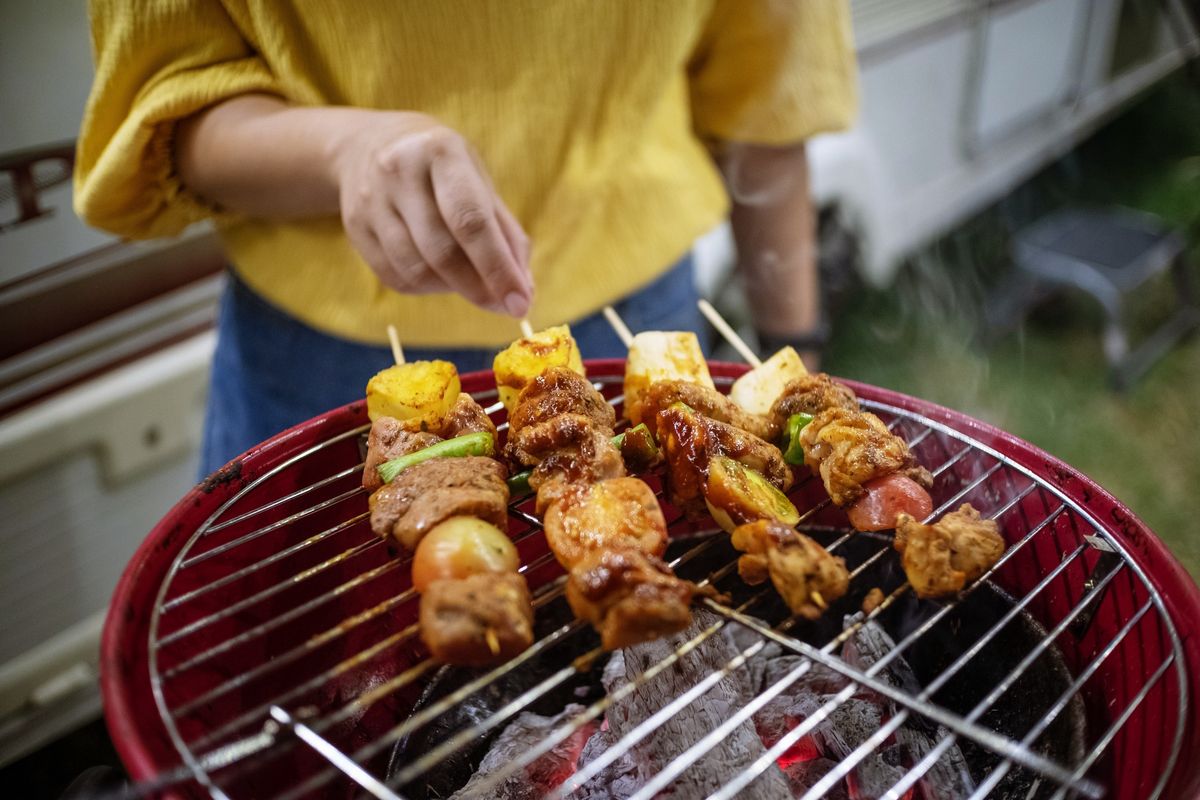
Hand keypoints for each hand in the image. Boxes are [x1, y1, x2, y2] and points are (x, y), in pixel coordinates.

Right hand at [330, 112, 532, 316]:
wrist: (368, 145)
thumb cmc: (441, 169)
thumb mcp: (479, 181)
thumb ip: (506, 233)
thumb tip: (524, 290)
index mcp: (441, 152)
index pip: (471, 220)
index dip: (498, 268)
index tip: (520, 302)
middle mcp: (400, 171)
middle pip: (442, 251)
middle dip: (479, 288)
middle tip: (504, 306)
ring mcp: (371, 200)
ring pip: (417, 270)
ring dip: (453, 288)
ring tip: (471, 281)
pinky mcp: (355, 227)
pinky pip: (396, 277)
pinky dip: (427, 288)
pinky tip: (440, 276)